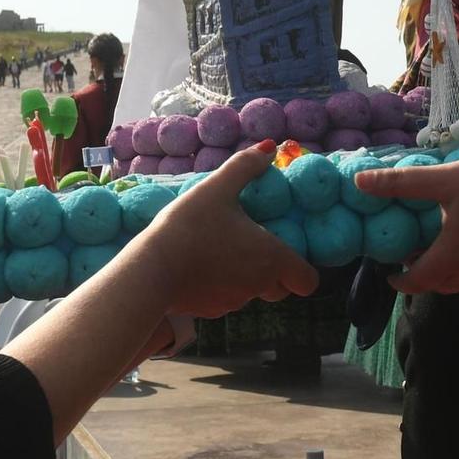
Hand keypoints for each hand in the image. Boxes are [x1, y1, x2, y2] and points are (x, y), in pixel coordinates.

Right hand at [129, 144, 319, 317]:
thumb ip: (246, 166)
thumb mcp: (218, 188)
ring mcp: (234, 302)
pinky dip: (219, 286)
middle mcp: (258, 285)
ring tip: (219, 249)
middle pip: (280, 287)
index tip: (287, 250)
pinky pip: (225, 299)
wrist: (151, 270)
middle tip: (250, 244)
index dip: (302, 268)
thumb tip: (269, 147)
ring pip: (251, 293)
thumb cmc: (190, 226)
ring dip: (244, 276)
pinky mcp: (210, 311)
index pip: (307, 280)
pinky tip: (199, 266)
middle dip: (272, 272)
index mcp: (271, 258)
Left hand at [356, 154, 458, 300]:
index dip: (400, 279)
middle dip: (426, 275)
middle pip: (441, 285)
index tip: (391, 273)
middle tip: (417, 257)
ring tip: (446, 251)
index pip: (416, 282)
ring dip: (452, 273)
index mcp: (450, 260)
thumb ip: (400, 184)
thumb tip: (359, 182)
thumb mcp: (442, 181)